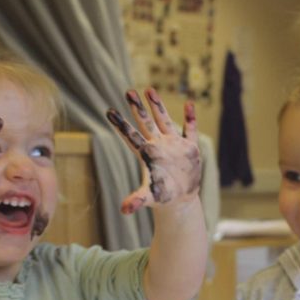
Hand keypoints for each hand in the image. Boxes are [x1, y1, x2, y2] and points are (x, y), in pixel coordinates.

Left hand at [106, 88, 200, 213]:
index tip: (109, 111)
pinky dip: (190, 118)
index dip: (121, 124)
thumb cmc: (162, 197)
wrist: (180, 199)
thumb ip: (137, 200)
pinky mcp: (188, 148)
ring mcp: (173, 144)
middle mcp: (158, 146)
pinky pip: (189, 130)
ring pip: (164, 120)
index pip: (131, 137)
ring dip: (158, 106)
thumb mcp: (150, 197)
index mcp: (147, 155)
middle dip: (138, 108)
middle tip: (128, 91)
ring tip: (149, 89)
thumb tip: (124, 210)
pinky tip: (189, 104)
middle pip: (146, 123)